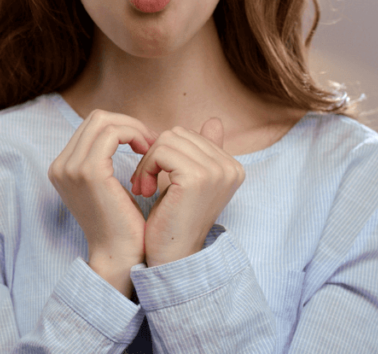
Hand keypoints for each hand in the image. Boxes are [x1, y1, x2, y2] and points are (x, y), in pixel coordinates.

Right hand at [48, 110, 155, 295]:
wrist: (119, 256)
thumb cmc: (121, 224)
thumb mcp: (106, 187)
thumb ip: (103, 160)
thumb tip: (122, 131)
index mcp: (62, 168)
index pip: (91, 127)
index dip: (121, 128)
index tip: (144, 143)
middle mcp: (60, 165)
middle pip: (95, 118)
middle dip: (127, 123)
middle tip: (150, 141)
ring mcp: (71, 168)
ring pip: (104, 121)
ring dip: (133, 128)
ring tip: (151, 146)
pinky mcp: (89, 172)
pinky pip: (113, 134)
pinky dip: (133, 136)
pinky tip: (147, 151)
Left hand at [131, 118, 244, 265]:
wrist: (172, 257)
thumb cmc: (174, 220)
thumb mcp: (191, 182)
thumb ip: (204, 152)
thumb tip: (214, 121)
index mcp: (233, 166)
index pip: (189, 135)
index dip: (164, 154)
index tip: (156, 179)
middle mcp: (231, 167)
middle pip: (177, 134)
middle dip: (154, 155)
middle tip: (144, 183)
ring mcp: (216, 171)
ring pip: (166, 140)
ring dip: (147, 162)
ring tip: (144, 188)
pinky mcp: (196, 177)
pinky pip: (160, 152)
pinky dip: (146, 168)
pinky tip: (145, 190)